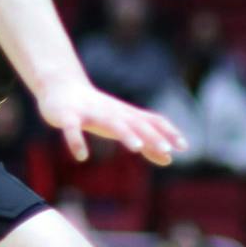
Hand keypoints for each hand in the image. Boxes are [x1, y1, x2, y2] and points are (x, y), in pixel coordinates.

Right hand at [34, 77, 186, 165]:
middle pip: (135, 123)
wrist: (60, 87)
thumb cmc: (97, 111)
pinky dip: (76, 142)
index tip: (184, 147)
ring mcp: (90, 113)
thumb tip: (169, 159)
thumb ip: (146, 143)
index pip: (152, 121)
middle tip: (167, 149)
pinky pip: (72, 129)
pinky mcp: (67, 116)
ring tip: (136, 148)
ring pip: (110, 123)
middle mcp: (112, 113)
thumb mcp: (123, 127)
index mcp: (126, 115)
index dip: (168, 133)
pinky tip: (82, 156)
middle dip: (152, 136)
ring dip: (125, 134)